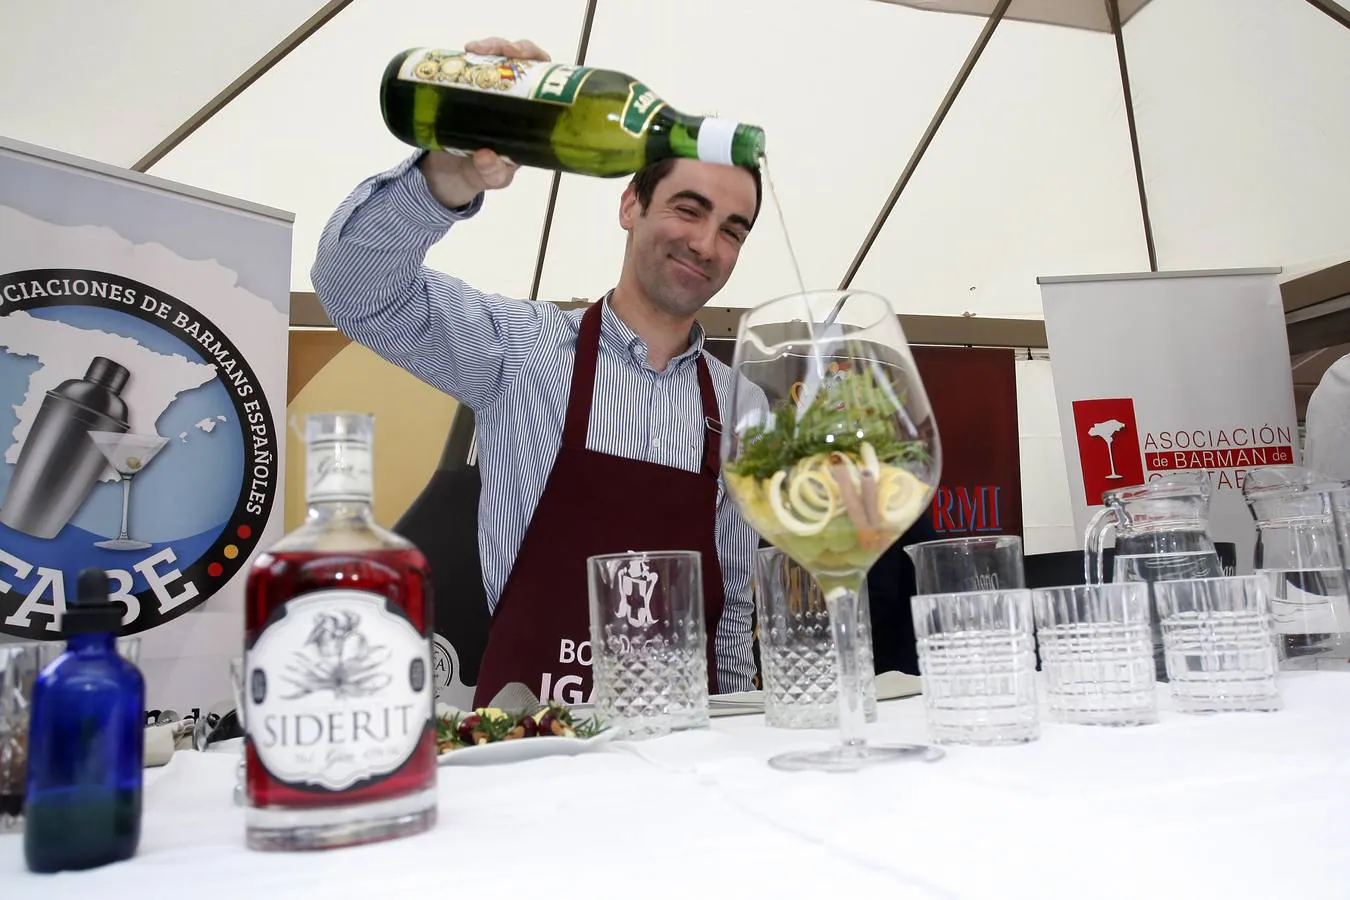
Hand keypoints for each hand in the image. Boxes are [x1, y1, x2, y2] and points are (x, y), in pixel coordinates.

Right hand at [417, 37, 552, 208]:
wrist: (449, 174)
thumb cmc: (482, 174)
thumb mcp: (491, 178)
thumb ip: (491, 172)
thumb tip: (484, 156)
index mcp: (531, 118)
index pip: (545, 81)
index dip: (540, 63)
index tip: (525, 59)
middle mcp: (515, 98)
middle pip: (524, 61)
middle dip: (512, 48)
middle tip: (494, 50)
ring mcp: (492, 89)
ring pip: (498, 57)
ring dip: (490, 47)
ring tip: (473, 49)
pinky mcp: (469, 87)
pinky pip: (473, 64)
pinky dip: (469, 56)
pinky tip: (463, 52)